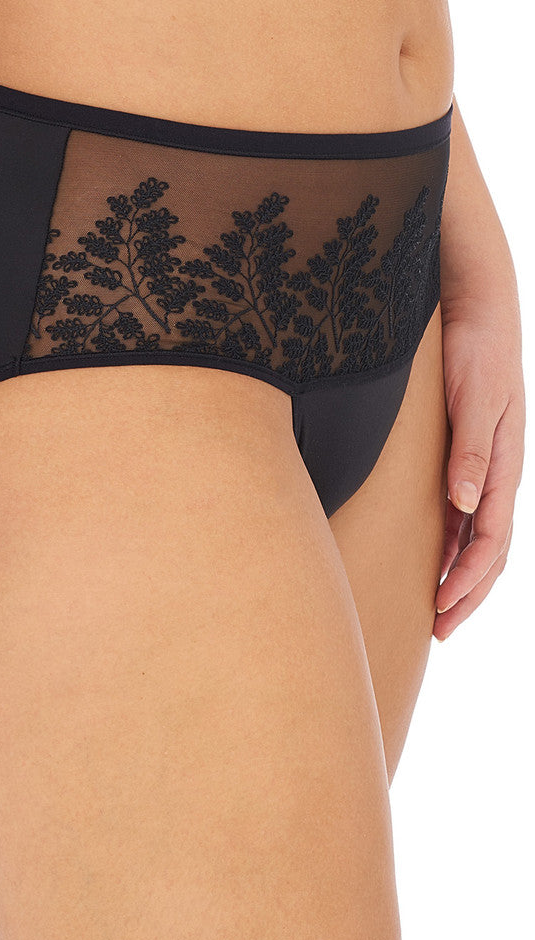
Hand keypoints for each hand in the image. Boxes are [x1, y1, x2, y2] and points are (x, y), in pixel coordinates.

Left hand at [434, 287, 525, 639]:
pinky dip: (453, 546)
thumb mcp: (473, 398)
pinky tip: (435, 562)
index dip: (468, 581)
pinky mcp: (467, 456)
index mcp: (505, 465)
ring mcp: (484, 467)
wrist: (477, 310)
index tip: (442, 611)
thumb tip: (466, 505)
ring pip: (478, 538)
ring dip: (461, 576)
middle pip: (490, 551)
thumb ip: (471, 451)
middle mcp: (498, 473)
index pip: (491, 540)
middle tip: (438, 630)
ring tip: (437, 611)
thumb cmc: (475, 350)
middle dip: (467, 594)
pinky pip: (465, 514)